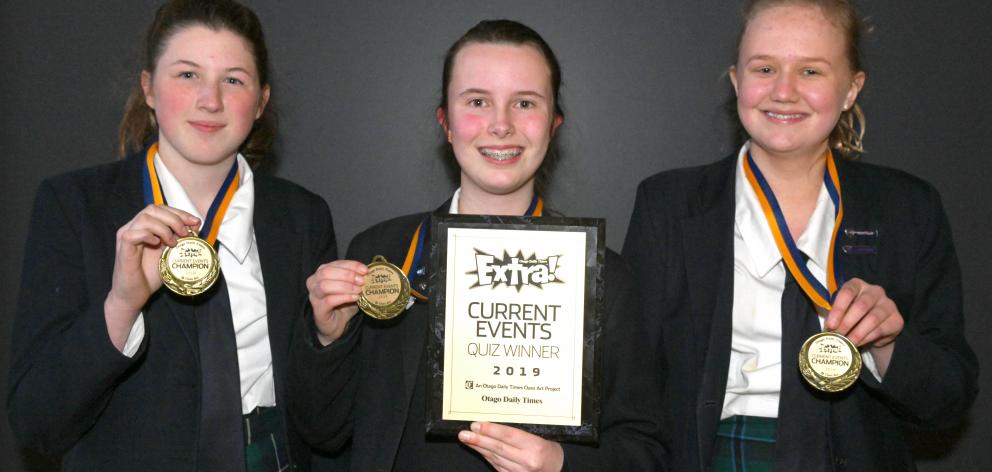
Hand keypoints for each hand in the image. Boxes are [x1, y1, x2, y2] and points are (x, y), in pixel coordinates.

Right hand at [105, 204, 199, 349]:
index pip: (160, 209)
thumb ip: (181, 240)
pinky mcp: (123, 249)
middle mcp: (133, 228)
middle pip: (152, 209)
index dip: (179, 212)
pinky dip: (148, 236)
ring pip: (144, 218)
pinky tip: (157, 244)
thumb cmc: (150, 275)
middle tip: (184, 233)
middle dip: (173, 218)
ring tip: (173, 242)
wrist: (135, 295)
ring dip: (163, 228)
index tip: (195, 222)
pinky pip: (133, 234)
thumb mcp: (171, 254)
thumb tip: (196, 226)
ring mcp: (126, 237)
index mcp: (144, 227)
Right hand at [306, 260, 367, 344]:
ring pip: (325, 286)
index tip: (365, 270)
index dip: (351, 265)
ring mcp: (314, 296)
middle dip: (347, 275)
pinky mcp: (318, 310)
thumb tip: (368, 272)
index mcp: (322, 272)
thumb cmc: (343, 304)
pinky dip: (344, 297)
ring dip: (345, 286)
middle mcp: (314, 282)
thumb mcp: (352, 288)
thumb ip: (356, 279)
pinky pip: (329, 301)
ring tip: (359, 290)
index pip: (335, 263)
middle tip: (361, 281)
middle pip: (327, 272)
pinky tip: (355, 298)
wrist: (337, 324)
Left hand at [458, 422, 563, 471]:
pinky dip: (487, 457)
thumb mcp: (541, 436)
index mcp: (536, 447)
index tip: (476, 425)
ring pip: (495, 458)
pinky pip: (497, 466)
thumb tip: (497, 421)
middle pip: (499, 448)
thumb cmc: (550, 450)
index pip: (509, 436)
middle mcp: (528, 461)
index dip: (491, 430)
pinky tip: (479, 449)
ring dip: (480, 448)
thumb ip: (522, 431)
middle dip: (479, 440)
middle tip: (464, 433)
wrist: (558, 469)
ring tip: (467, 439)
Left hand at [825, 278, 903, 374]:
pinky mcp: (897, 319)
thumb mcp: (842, 312)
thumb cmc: (853, 315)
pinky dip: (867, 338)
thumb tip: (828, 328)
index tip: (830, 324)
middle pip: (861, 305)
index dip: (838, 309)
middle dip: (847, 322)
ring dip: (857, 332)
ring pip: (872, 318)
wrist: (876, 327)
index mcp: (858, 285)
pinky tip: (858, 343)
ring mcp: (888, 304)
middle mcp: (875, 291)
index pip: (848, 291)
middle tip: (838, 335)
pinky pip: (881, 329)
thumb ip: (835, 315)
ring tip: (847, 342)